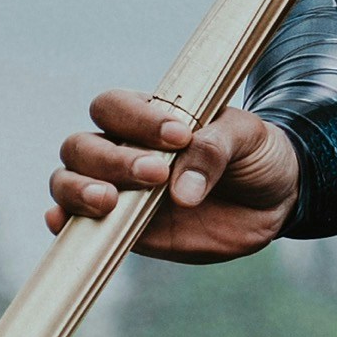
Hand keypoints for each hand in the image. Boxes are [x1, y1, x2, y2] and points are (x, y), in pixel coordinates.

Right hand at [48, 90, 301, 262]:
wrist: (275, 198)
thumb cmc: (254, 154)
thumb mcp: (246, 137)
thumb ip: (214, 150)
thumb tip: (180, 192)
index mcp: (148, 118)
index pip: (114, 107)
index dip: (137, 120)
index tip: (179, 136)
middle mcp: (122, 150)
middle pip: (81, 146)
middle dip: (111, 159)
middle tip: (155, 173)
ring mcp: (118, 191)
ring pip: (69, 181)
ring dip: (79, 189)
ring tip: (109, 200)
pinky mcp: (124, 229)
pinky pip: (79, 225)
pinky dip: (62, 220)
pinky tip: (61, 221)